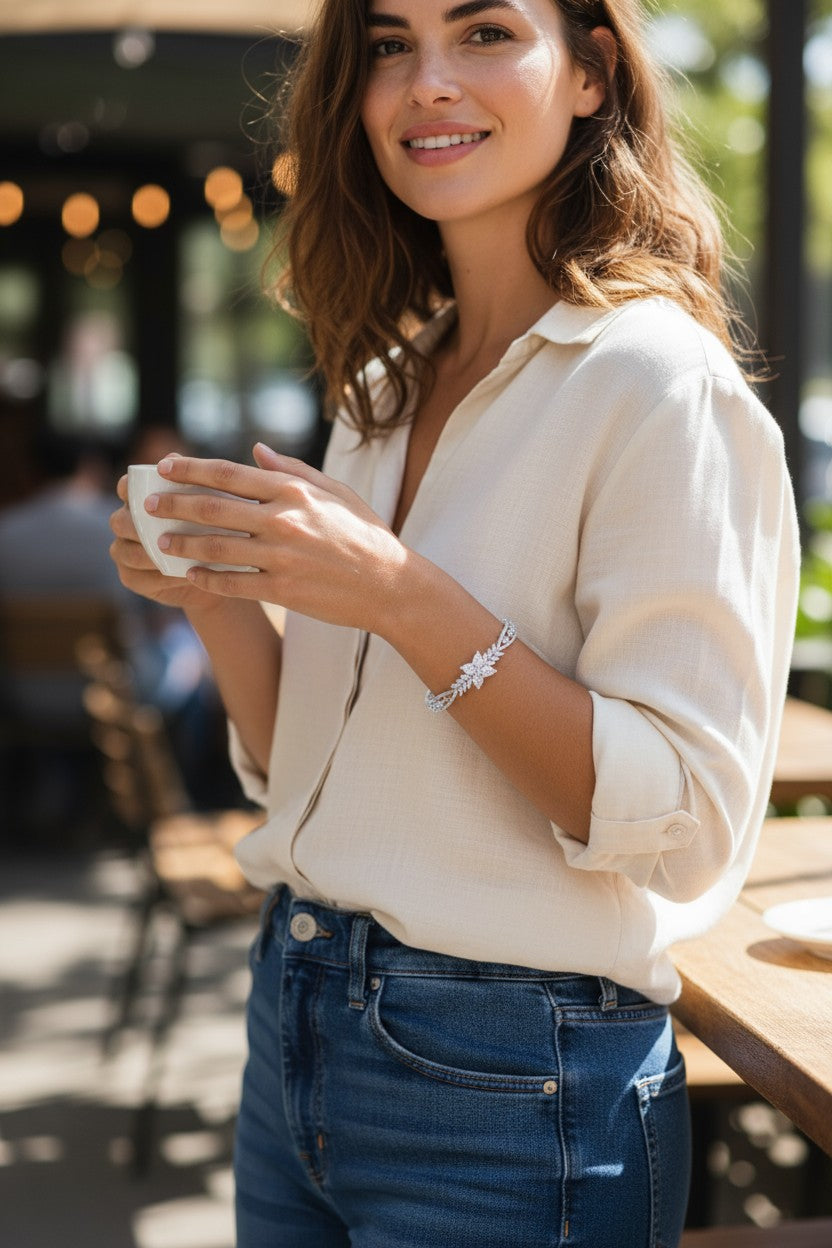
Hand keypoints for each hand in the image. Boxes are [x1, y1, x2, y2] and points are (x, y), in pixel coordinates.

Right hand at [109, 457, 229, 614]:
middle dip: (142, 526)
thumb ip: (190, 478)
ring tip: (181, 555)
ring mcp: (125, 551)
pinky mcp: (131, 577)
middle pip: (121, 521)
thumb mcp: (209, 501)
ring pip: (129, 551)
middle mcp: (125, 523)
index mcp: (138, 498)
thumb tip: (172, 456)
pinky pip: (138, 577)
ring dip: (153, 554)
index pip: (126, 487)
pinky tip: (183, 575)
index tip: (152, 492)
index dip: (132, 487)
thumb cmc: (214, 526)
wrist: (219, 569)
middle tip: (167, 528)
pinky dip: (160, 577)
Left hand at [137, 444, 409, 633]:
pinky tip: (190, 575)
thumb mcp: (337, 492)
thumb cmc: (366, 535)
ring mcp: (281, 557)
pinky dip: (207, 579)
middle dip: (172, 505)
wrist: (391, 585)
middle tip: (145, 506)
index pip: (229, 474)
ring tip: (159, 542)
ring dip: (181, 544)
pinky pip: (232, 584)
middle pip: (212, 508)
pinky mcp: (282, 590)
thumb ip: (293, 470)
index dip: (191, 469)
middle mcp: (283, 520)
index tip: (165, 467)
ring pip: (215, 548)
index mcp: (293, 491)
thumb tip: (255, 451)